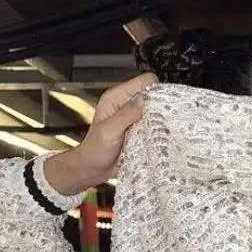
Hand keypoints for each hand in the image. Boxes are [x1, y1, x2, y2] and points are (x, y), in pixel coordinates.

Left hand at [44, 72, 157, 194]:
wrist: (92, 169)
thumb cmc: (94, 150)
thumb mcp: (109, 131)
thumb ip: (125, 115)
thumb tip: (142, 99)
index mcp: (116, 98)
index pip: (144, 82)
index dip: (155, 90)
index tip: (159, 106)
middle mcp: (126, 105)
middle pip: (152, 96)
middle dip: (159, 108)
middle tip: (157, 123)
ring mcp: (134, 119)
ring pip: (155, 113)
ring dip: (158, 122)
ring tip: (155, 133)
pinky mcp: (139, 132)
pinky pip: (154, 128)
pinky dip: (156, 133)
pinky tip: (154, 140)